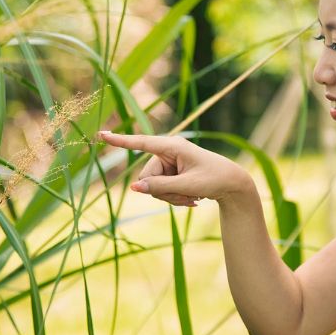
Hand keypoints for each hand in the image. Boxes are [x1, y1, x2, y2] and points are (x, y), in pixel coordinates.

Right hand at [97, 131, 253, 206]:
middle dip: (162, 192)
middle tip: (186, 198)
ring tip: (192, 199)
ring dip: (171, 198)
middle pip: (147, 177)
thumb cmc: (215, 179)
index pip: (142, 143)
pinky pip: (161, 190)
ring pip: (153, 187)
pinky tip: (192, 200)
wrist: (233, 185)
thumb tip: (135, 188)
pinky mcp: (172, 173)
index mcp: (173, 147)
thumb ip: (161, 187)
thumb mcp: (188, 186)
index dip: (121, 141)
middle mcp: (168, 152)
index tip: (102, 135)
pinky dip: (174, 198)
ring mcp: (169, 163)